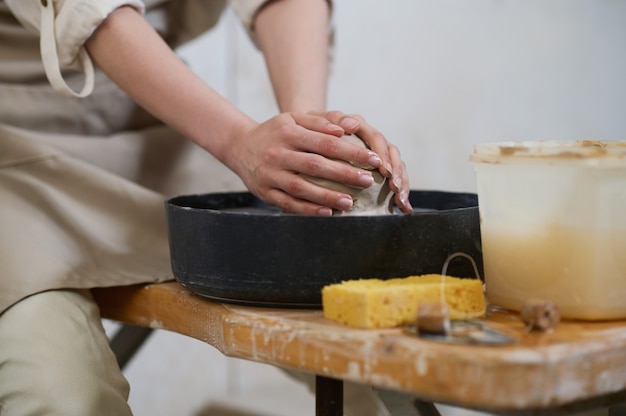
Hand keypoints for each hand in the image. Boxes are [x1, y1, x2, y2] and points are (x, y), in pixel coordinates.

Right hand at [228, 112, 395, 214]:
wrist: (239, 146)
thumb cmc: (275, 132)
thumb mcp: (294, 118)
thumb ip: (321, 121)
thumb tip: (349, 127)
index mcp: (288, 133)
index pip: (325, 143)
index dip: (350, 152)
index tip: (372, 159)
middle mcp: (277, 154)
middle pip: (315, 166)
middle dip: (344, 174)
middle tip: (368, 180)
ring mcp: (270, 174)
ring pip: (301, 187)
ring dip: (327, 196)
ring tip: (350, 202)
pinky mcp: (265, 192)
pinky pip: (288, 203)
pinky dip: (308, 209)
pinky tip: (327, 212)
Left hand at [311, 110, 412, 212]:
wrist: (307, 136)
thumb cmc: (310, 131)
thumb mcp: (317, 123)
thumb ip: (333, 121)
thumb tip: (352, 124)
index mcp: (360, 126)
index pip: (377, 139)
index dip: (382, 155)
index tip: (385, 171)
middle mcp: (371, 138)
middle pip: (392, 153)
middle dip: (397, 172)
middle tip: (395, 188)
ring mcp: (376, 153)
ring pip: (396, 166)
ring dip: (402, 183)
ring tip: (401, 201)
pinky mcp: (377, 167)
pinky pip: (393, 178)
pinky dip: (399, 192)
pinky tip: (403, 207)